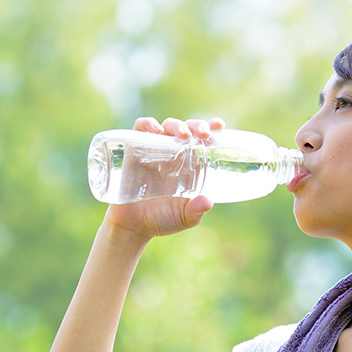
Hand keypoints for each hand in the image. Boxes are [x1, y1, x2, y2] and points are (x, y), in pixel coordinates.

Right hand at [102, 116, 224, 246]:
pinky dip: (147, 124)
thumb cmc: (161, 220)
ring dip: (176, 125)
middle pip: (186, 129)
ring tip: (183, 134)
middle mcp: (172, 153)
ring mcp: (153, 150)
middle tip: (203, 133)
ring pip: (166, 126)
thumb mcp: (183, 217)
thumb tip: (208, 202)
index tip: (219, 125)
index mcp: (189, 164)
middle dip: (196, 125)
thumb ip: (196, 210)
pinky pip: (139, 129)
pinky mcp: (133, 151)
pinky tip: (156, 129)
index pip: (201, 139)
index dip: (210, 127)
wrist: (132, 227)